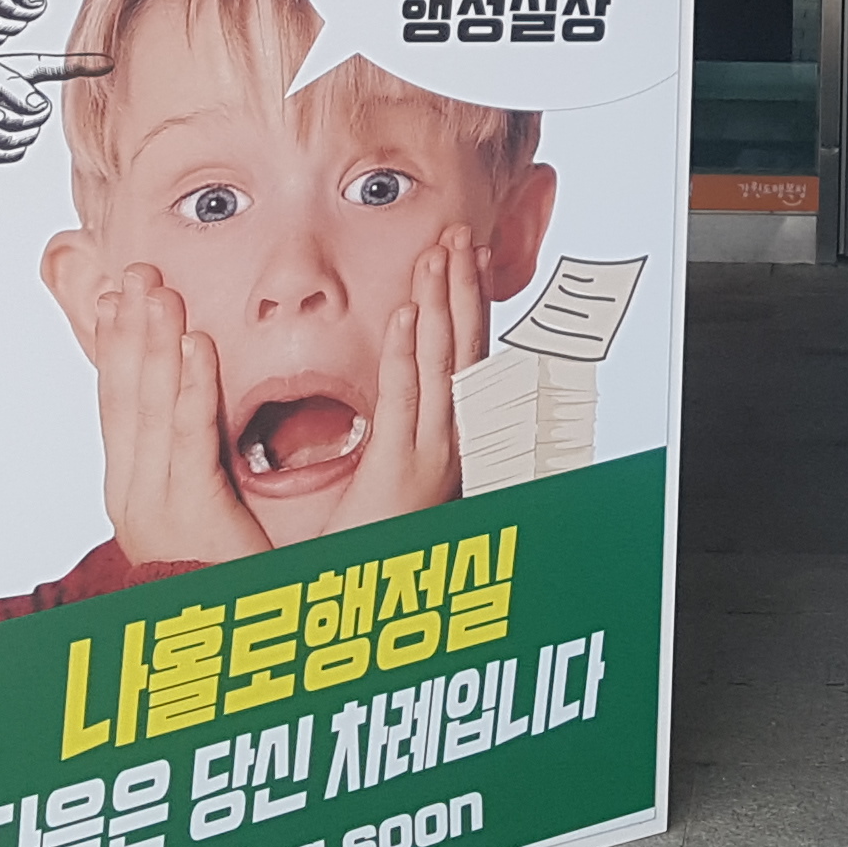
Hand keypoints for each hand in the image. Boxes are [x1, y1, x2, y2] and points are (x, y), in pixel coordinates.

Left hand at [0, 50, 101, 164]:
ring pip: (29, 137)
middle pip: (42, 113)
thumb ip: (14, 87)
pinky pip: (15, 154)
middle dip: (14, 115)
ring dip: (0, 134)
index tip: (107, 62)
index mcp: (11, 72)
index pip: (55, 66)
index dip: (83, 62)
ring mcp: (8, 121)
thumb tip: (38, 105)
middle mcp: (13, 96)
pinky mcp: (1, 145)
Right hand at [87, 266, 266, 570]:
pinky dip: (192, 388)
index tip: (114, 297)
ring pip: (152, 407)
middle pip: (126, 394)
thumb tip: (195, 419)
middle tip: (133, 272)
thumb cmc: (221, 579)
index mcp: (133, 490)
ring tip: (159, 290)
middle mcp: (133, 492)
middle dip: (129, 328)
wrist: (223, 652)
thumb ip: (194, 463)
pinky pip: (189, 439)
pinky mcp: (189, 513)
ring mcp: (154, 504)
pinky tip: (196, 346)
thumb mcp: (200, 509)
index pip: (119, 403)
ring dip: (156, 341)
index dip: (116, 346)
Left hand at [340, 224, 492, 528]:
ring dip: (442, 304)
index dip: (470, 306)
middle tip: (461, 236)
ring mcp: (432, 455)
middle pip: (466, 349)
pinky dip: (409, 354)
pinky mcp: (398, 471)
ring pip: (444, 364)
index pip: (468, 358)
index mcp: (455, 442)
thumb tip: (404, 404)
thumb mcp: (405, 487)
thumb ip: (407, 443)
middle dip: (464, 289)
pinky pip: (404, 400)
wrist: (377, 610)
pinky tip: (409, 314)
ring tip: (440, 253)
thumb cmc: (383, 553)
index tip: (468, 260)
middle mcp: (455, 444)